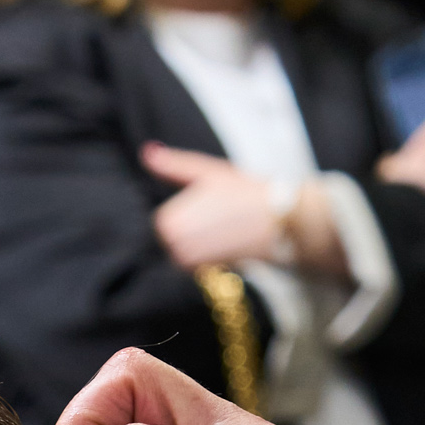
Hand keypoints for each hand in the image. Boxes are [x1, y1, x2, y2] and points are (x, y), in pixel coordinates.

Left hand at [144, 145, 285, 268]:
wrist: (277, 219)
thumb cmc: (242, 192)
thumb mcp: (205, 171)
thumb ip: (172, 165)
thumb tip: (147, 151)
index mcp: (168, 221)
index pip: (166, 223)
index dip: (189, 212)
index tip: (211, 205)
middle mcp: (174, 246)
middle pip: (174, 239)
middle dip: (195, 228)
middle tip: (222, 216)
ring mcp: (189, 262)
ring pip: (187, 252)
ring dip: (204, 242)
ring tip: (227, 227)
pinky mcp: (205, 273)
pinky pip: (200, 265)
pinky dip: (212, 255)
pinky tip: (230, 241)